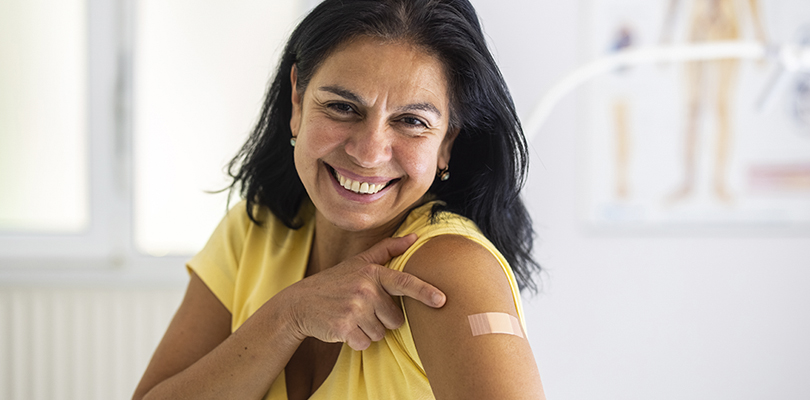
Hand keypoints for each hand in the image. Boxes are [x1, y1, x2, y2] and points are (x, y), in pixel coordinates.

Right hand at [279, 234, 445, 350]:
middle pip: (395, 319)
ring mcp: (354, 309)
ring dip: (368, 330)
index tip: (442, 300)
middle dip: (382, 319)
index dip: (425, 292)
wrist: (301, 303)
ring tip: (351, 317)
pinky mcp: (344, 328)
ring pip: (380, 334)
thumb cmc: (335, 282)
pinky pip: (365, 344)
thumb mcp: (359, 262)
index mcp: (372, 273)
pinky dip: (357, 340)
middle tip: (362, 309)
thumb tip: (415, 237)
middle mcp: (364, 289)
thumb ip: (388, 249)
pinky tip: (344, 328)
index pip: (404, 283)